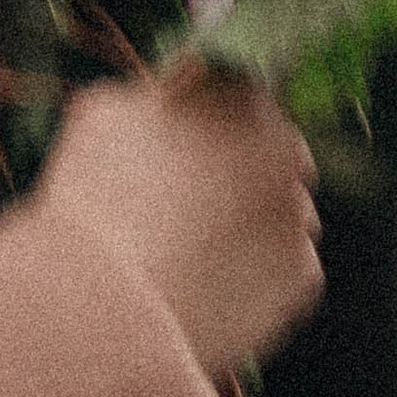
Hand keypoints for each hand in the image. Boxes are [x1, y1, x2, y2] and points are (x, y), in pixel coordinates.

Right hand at [38, 60, 321, 381]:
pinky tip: (211, 288)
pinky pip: (286, 269)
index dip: (210, 124)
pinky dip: (259, 277)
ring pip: (282, 213)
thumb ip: (151, 93)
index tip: (183, 151)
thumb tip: (168, 92)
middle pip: (274, 155)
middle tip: (192, 207)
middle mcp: (284, 148)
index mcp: (238, 97)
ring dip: (252, 224)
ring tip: (193, 255)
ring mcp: (298, 213)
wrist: (106, 303)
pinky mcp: (302, 275)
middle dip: (242, 173)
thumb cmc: (93, 200)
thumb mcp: (103, 111)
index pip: (240, 97)